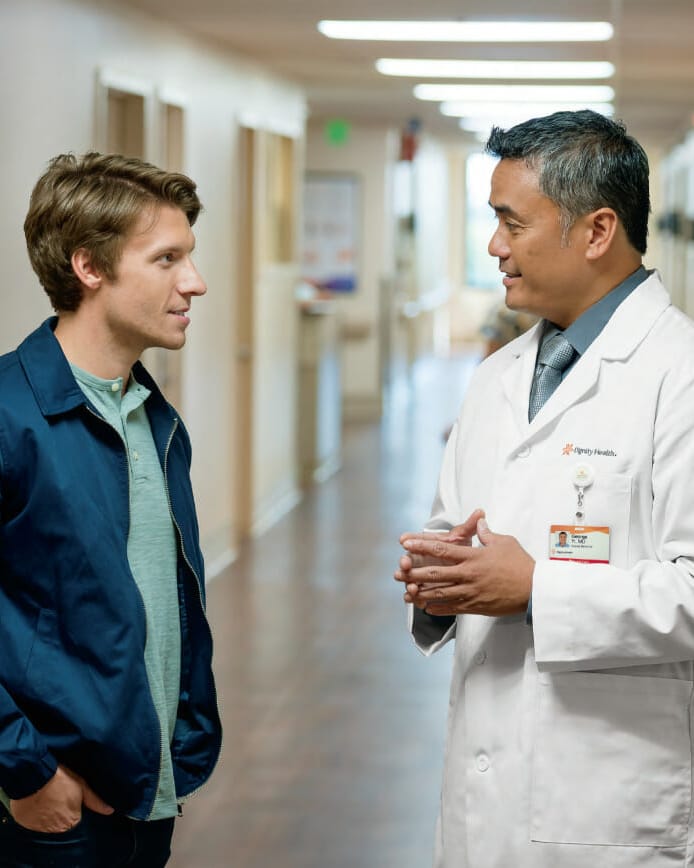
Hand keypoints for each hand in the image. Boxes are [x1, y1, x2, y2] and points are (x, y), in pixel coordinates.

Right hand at [10, 765, 113, 832]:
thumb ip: (95, 801)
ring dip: (48, 813)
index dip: (74, 806)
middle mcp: (56, 828)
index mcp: (72, 821)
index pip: (76, 818)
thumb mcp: (81, 785)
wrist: (34, 774)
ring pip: (48, 822)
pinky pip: (34, 820)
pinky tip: (37, 800)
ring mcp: (40, 827)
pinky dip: (35, 813)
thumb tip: (110, 810)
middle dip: (61, 811)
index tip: (69, 795)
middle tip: (58, 794)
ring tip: (48, 796)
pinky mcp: (27, 823)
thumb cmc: (59, 778)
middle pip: (62, 822)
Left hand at [396, 517, 534, 616]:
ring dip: (422, 593)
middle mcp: (468, 574)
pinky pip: (452, 608)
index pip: (442, 549)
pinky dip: (438, 608)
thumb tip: (479, 521)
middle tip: (400, 573)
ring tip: (407, 592)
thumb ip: (487, 533)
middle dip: (415, 573)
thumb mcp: (504, 542)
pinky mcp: (476, 606)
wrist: (534, 590)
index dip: (422, 546)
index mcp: (473, 557)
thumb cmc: (521, 564)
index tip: (407, 543)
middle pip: (436, 574)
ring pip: (440, 593)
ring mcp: (471, 592)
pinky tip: (427, 608)